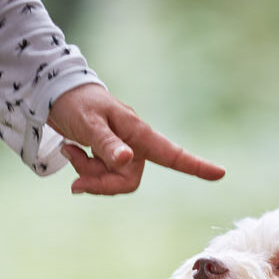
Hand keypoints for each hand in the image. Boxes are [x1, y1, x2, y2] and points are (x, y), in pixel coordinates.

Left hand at [46, 84, 224, 194]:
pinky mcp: (109, 156)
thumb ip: (107, 143)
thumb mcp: (89, 123)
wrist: (58, 94)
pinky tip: (70, 151)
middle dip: (102, 183)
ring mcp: (122, 151)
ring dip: (88, 174)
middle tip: (76, 181)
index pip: (171, 153)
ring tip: (70, 152)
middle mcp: (134, 144)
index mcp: (137, 132)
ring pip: (113, 180)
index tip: (220, 174)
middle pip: (129, 181)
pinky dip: (83, 170)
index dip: (195, 165)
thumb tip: (128, 161)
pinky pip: (101, 176)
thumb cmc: (77, 103)